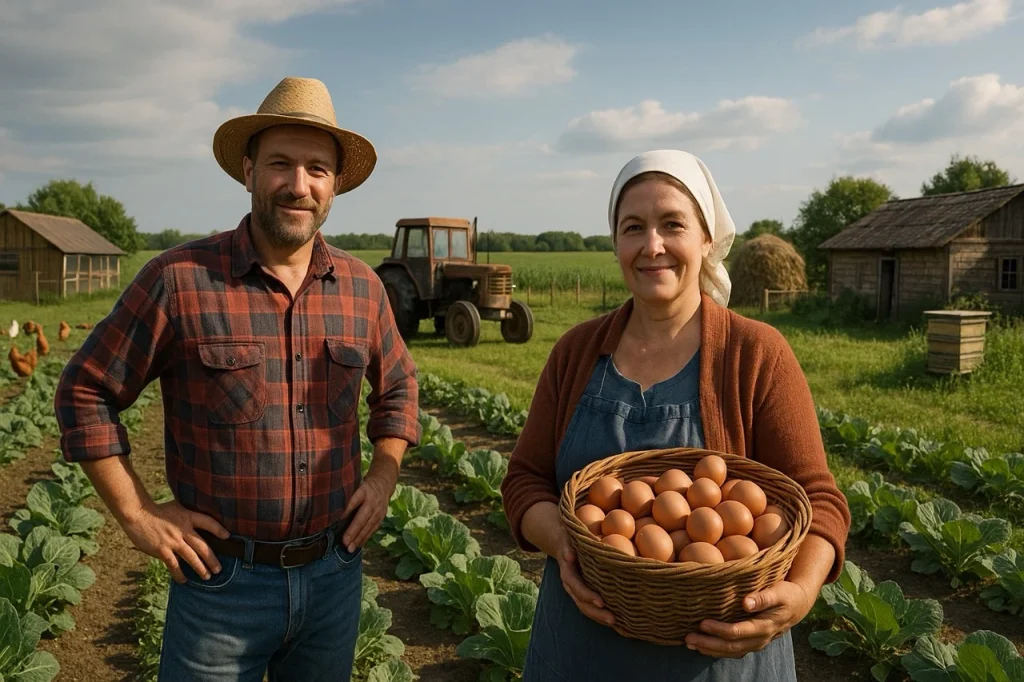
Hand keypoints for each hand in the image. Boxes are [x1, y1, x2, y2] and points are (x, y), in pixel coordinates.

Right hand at [121, 500, 230, 584]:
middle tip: (219, 569)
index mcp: (188, 517)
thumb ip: (187, 515)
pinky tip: (184, 580)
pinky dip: (179, 574)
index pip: (208, 522)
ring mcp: (173, 541)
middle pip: (202, 546)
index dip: (219, 529)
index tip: (228, 536)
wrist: (137, 514)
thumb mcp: (177, 507)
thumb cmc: (157, 510)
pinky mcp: (162, 550)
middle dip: (212, 559)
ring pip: (191, 558)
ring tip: (207, 577)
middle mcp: (183, 529)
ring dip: (200, 569)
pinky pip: (174, 565)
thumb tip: (198, 522)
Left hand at [341, 473, 394, 551]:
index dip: (345, 512)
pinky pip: (373, 529)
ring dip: (359, 538)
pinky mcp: (382, 517)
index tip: (336, 521)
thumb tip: (331, 512)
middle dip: (353, 531)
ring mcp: (379, 510)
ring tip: (350, 548)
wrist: (383, 484)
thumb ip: (346, 497)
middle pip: (362, 517)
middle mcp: (372, 501)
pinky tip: (358, 545)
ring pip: (368, 526)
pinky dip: (365, 538)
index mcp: (363, 491)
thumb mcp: (355, 486)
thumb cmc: (362, 487)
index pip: (353, 501)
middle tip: (344, 542)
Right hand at [555, 532, 615, 627]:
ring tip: (616, 623)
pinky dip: (600, 614)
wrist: (562, 542)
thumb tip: (570, 556)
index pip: (577, 587)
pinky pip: (590, 606)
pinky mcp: (583, 592)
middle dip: (596, 613)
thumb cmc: (570, 539)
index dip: (588, 595)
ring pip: (585, 607)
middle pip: (582, 603)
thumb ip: (567, 548)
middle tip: (613, 619)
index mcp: (567, 572)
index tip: (601, 602)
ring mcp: (576, 590)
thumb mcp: (567, 540)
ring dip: (599, 617)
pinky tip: (615, 621)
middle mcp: (571, 585)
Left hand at [684, 581, 813, 657]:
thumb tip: (746, 603)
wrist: (798, 604)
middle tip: (688, 638)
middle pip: (731, 646)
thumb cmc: (786, 594)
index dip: (719, 630)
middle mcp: (759, 639)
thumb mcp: (778, 592)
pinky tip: (703, 646)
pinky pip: (733, 650)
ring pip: (731, 651)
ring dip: (710, 650)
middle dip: (709, 644)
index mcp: (764, 627)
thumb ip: (763, 597)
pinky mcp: (752, 641)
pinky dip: (717, 650)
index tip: (702, 623)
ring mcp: (756, 643)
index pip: (737, 632)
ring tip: (690, 644)